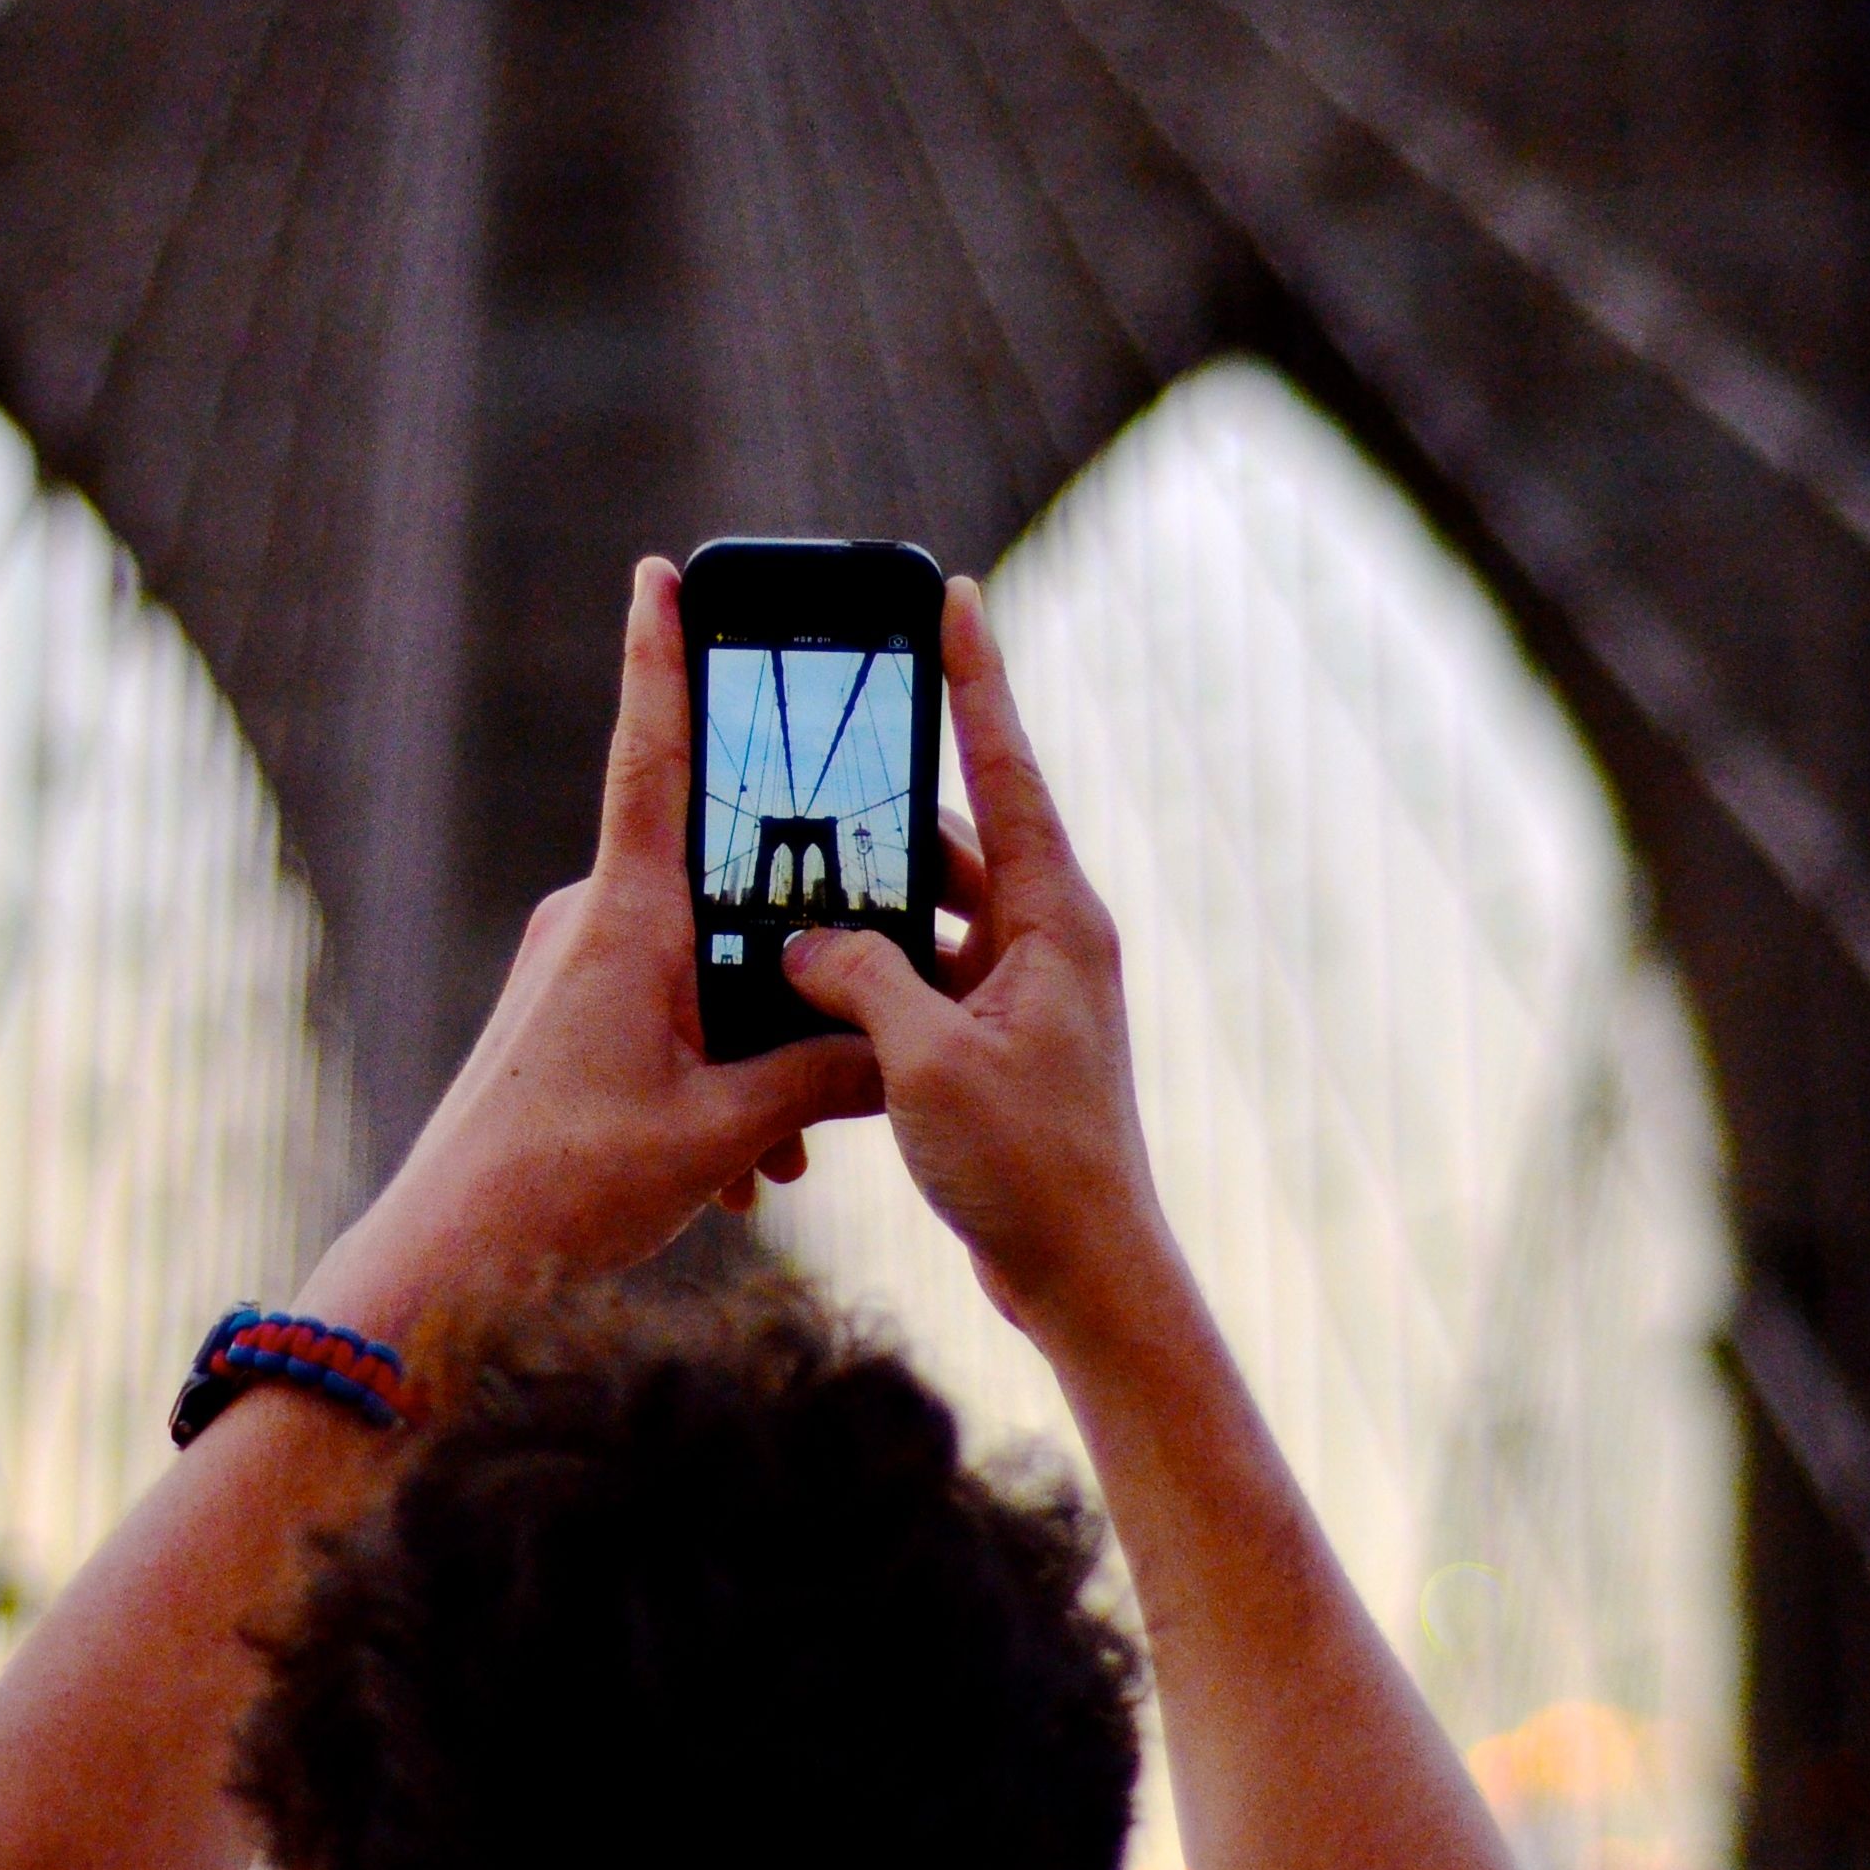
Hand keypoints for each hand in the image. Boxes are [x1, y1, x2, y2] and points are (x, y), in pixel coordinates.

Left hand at [315, 560, 883, 1329]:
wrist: (444, 1264)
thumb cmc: (566, 1188)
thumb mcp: (719, 1133)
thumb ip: (818, 1077)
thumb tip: (898, 1049)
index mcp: (626, 919)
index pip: (652, 755)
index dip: (663, 660)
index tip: (660, 571)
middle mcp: (591, 923)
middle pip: (717, 881)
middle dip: (792, 936)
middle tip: (860, 960)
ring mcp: (570, 972)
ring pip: (700, 967)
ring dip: (755, 1043)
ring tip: (786, 1149)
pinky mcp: (560, 1022)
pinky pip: (664, 1012)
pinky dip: (713, 1074)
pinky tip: (747, 1170)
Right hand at [780, 580, 1177, 1344]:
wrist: (1085, 1275)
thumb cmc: (1028, 1167)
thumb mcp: (925, 1062)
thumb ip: (859, 979)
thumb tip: (801, 940)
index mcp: (1055, 921)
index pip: (1008, 769)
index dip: (975, 678)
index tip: (954, 594)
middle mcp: (1048, 941)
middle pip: (958, 837)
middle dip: (884, 802)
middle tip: (818, 748)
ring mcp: (1024, 993)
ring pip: (930, 913)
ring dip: (864, 902)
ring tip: (785, 872)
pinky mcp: (997, 1044)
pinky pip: (921, 975)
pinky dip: (868, 972)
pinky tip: (801, 983)